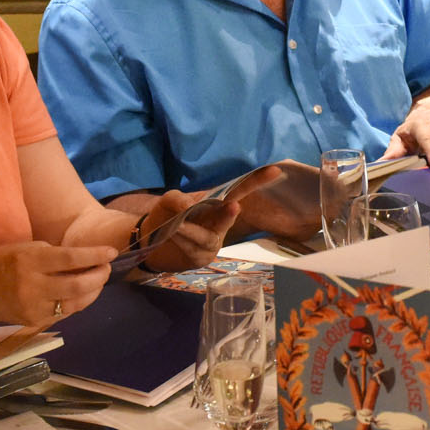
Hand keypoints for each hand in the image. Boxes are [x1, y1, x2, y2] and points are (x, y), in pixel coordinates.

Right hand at [0, 241, 113, 328]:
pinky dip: (78, 302)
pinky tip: (83, 293)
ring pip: (75, 304)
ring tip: (98, 280)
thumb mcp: (27, 249)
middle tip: (107, 268)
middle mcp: (32, 286)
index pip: (69, 259)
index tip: (111, 252)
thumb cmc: (5, 263)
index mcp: (29, 261)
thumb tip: (88, 259)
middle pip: (77, 286)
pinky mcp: (35, 321)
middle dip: (99, 277)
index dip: (94, 255)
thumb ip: (55, 254)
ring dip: (94, 292)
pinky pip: (65, 313)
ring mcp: (34, 307)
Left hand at [135, 173, 272, 273]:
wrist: (154, 242)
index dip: (257, 181)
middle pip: (230, 214)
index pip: (239, 190)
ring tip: (178, 225)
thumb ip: (178, 199)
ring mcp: (213, 242)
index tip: (276, 171)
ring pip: (206, 237)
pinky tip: (171, 234)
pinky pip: (192, 248)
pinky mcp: (201, 258)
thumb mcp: (170, 200)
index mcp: (218, 203)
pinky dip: (181, 241)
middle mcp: (220, 222)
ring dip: (191, 231)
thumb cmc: (168, 216)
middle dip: (229, 213)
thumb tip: (188, 206)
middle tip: (233, 206)